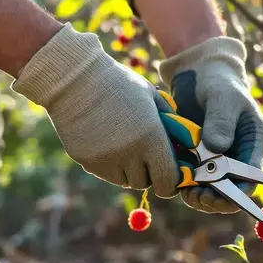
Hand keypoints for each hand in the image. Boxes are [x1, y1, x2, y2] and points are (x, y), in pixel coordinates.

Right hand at [11, 25, 179, 196]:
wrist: (75, 79)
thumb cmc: (120, 83)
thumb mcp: (153, 97)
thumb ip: (171, 123)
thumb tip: (186, 145)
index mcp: (150, 139)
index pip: (167, 181)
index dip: (171, 181)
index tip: (169, 173)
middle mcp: (129, 155)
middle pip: (145, 183)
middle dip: (149, 173)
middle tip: (146, 156)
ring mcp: (105, 160)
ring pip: (124, 181)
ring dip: (129, 171)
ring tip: (126, 146)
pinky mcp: (86, 161)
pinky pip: (105, 173)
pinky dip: (110, 166)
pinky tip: (107, 143)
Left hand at [158, 37, 262, 213]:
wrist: (198, 76)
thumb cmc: (217, 83)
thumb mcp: (222, 98)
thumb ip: (221, 121)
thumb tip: (217, 149)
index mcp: (254, 144)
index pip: (252, 177)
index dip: (238, 192)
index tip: (218, 195)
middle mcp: (239, 157)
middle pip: (233, 191)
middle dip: (216, 199)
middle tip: (198, 197)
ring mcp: (218, 162)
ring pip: (213, 191)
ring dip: (200, 197)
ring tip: (187, 193)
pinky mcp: (199, 161)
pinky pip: (195, 182)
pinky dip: (186, 186)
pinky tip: (177, 182)